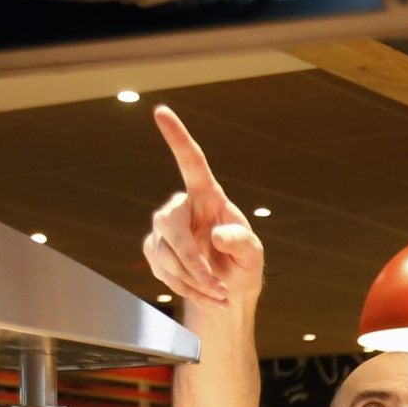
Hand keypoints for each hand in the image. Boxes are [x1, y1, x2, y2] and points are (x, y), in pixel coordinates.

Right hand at [142, 107, 264, 310]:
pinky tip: (207, 295)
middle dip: (192, 262)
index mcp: (207, 196)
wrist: (228, 291)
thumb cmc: (243, 264)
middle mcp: (181, 207)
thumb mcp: (253, 254)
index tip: (161, 111)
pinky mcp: (154, 251)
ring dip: (195, 282)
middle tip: (217, 285)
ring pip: (166, 257)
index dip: (177, 137)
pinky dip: (188, 290)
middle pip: (170, 226)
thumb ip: (242, 242)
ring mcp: (164, 231)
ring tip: (220, 293)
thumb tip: (216, 234)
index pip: (190, 162)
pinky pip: (164, 274)